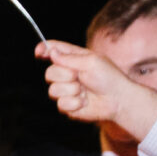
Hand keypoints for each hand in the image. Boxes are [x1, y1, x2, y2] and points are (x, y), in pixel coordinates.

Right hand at [37, 39, 156, 140]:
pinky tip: (85, 102)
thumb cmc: (109, 78)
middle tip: (79, 76)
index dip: (44, 50)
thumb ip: (70, 57)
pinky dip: (74, 103)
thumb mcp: (91, 61)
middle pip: (49, 73)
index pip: (54, 51)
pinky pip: (60, 104)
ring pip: (53, 90)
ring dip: (71, 90)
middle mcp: (68, 74)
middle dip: (63, 75)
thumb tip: (52, 52)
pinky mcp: (68, 105)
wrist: (117, 100)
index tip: (38, 51)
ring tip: (84, 91)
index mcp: (74, 59)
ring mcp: (67, 90)